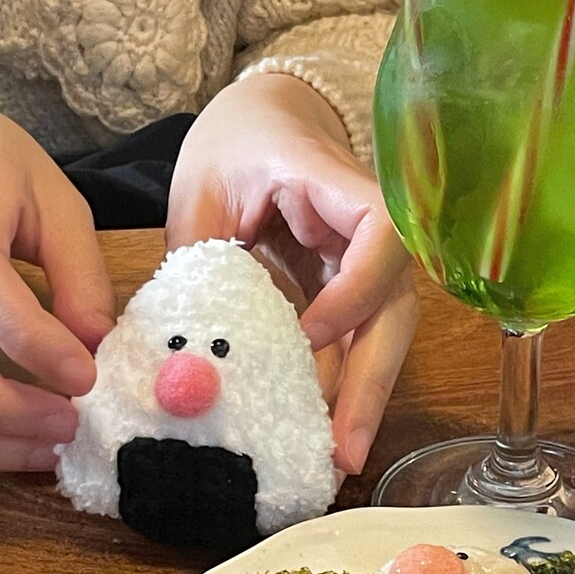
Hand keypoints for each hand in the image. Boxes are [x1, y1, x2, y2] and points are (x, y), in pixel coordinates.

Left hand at [166, 72, 417, 474]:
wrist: (266, 113)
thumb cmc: (231, 142)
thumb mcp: (199, 189)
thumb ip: (196, 259)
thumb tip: (181, 355)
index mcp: (328, 179)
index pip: (381, 232)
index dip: (356, 290)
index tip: (310, 333)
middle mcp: (363, 224)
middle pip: (394, 305)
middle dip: (370, 380)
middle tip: (344, 450)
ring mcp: (362, 257)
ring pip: (382, 331)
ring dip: (361, 395)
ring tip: (335, 460)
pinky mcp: (349, 283)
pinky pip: (354, 336)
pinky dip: (339, 383)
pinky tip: (320, 433)